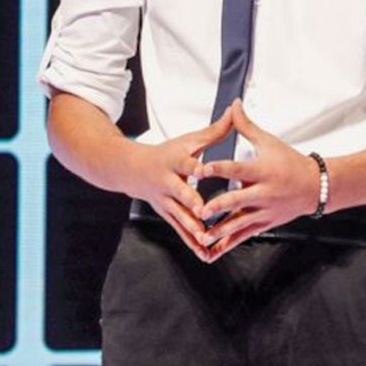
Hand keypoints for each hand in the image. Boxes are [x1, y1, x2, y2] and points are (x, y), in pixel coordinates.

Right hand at [118, 115, 231, 262]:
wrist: (132, 170)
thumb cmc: (167, 153)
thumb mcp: (188, 141)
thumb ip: (214, 131)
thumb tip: (234, 111)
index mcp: (175, 163)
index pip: (187, 164)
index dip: (195, 167)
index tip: (205, 171)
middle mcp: (167, 184)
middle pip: (180, 194)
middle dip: (191, 204)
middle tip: (204, 212)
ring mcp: (165, 202)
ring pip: (179, 217)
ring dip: (192, 229)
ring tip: (207, 240)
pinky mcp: (167, 215)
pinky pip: (180, 231)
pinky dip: (192, 243)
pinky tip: (206, 254)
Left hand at [194, 104, 322, 261]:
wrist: (315, 186)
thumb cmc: (291, 162)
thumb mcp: (269, 142)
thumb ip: (246, 126)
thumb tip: (234, 106)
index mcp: (263, 170)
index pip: (238, 169)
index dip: (219, 168)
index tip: (201, 169)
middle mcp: (264, 192)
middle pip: (238, 200)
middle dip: (218, 206)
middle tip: (200, 210)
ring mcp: (265, 211)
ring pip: (240, 223)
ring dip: (221, 230)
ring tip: (204, 236)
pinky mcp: (265, 223)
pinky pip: (245, 235)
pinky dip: (229, 243)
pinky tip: (214, 249)